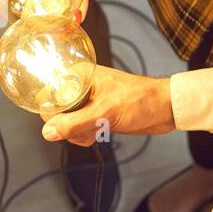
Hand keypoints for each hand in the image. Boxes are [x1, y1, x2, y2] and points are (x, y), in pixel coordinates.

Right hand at [39, 66, 174, 145]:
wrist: (165, 109)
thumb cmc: (139, 101)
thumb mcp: (104, 113)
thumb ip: (74, 124)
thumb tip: (48, 133)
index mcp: (77, 75)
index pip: (48, 95)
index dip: (52, 112)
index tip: (65, 123)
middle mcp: (79, 86)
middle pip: (55, 112)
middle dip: (67, 127)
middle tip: (86, 127)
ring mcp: (86, 102)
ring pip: (66, 124)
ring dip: (78, 133)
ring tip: (97, 129)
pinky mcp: (94, 114)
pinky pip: (78, 129)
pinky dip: (85, 136)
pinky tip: (100, 133)